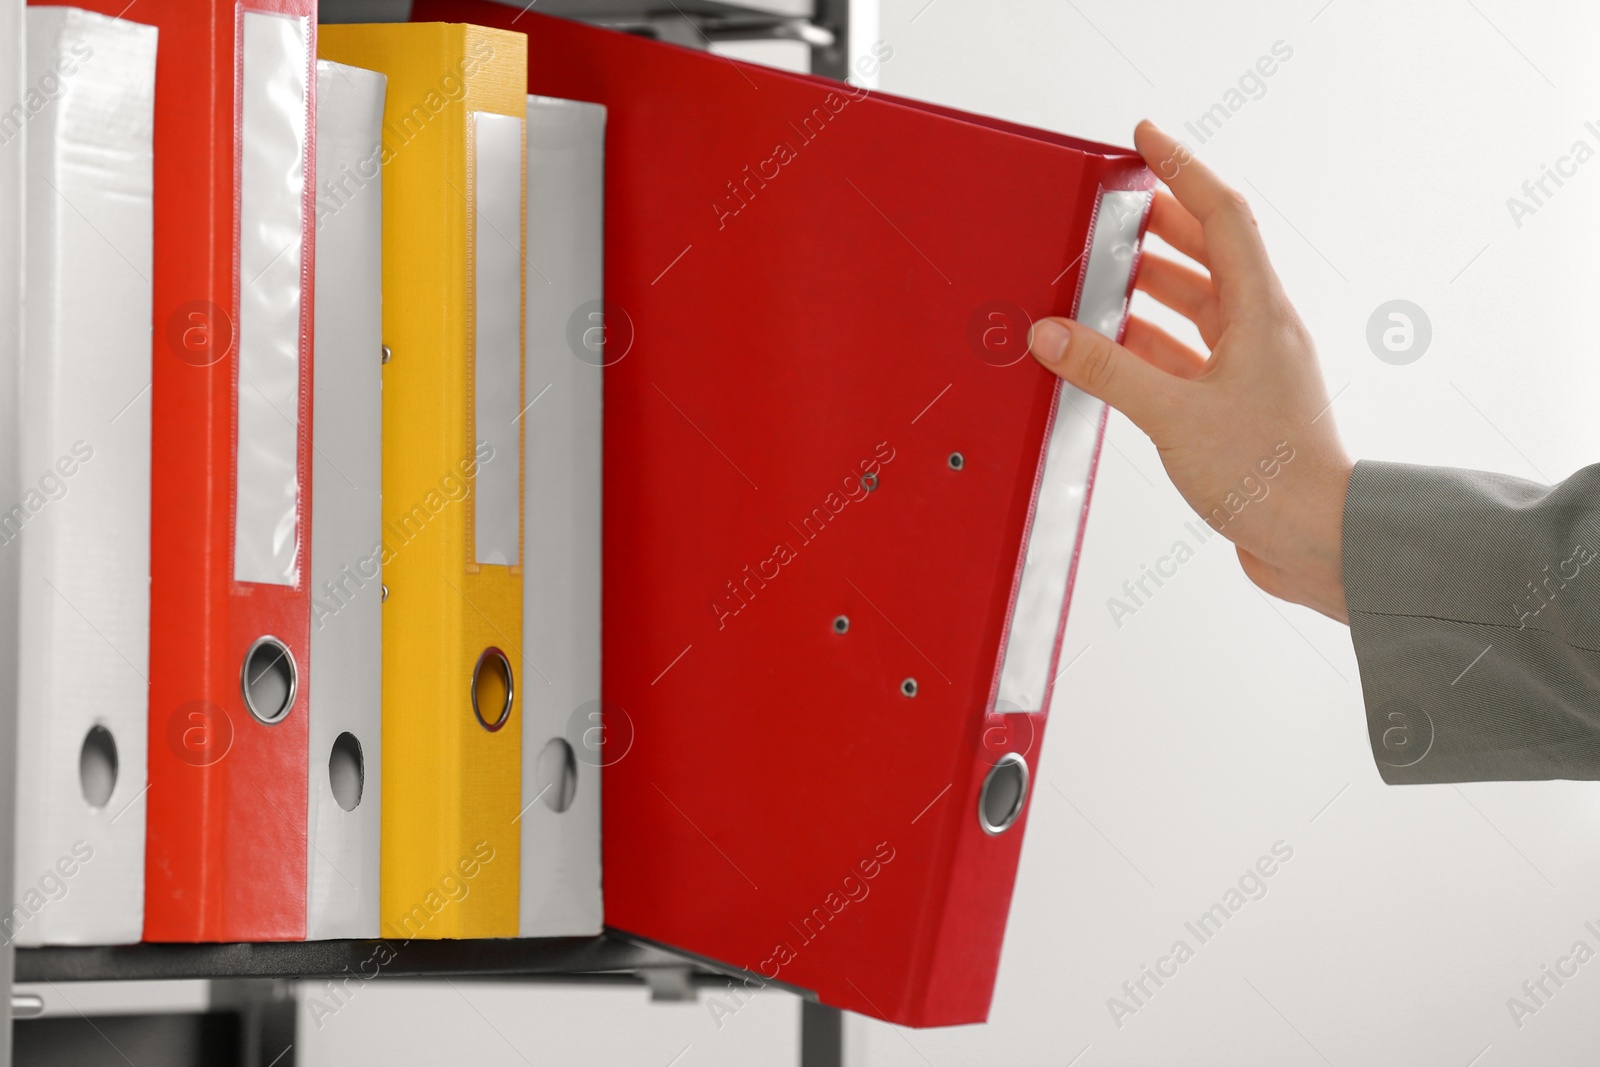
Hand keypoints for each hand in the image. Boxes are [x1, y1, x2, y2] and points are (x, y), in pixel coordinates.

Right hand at [1030, 120, 1351, 621]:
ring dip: (1152, 288)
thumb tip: (1054, 334)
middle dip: (1162, 224)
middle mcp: (1261, 332)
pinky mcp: (1237, 407)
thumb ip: (1108, 370)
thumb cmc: (1270, 476)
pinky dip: (1149, 344)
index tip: (1146, 140)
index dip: (1183, 170)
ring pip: (1197, 307)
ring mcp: (1251, 370)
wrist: (1317, 542)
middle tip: (1116, 205)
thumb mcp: (1173, 415)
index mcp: (1260, 314)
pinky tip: (1114, 350)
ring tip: (1103, 276)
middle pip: (1209, 254)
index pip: (1222, 215)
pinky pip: (1187, 356)